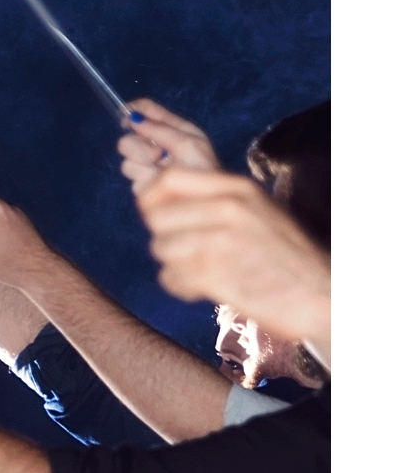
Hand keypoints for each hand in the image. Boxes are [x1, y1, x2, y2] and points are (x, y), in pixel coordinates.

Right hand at [117, 99, 221, 188]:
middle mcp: (158, 144)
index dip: (133, 110)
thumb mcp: (187, 143)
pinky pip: (131, 175)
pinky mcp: (142, 181)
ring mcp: (149, 164)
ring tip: (161, 171)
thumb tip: (135, 119)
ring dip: (143, 164)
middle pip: (129, 136)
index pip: (148, 111)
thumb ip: (160, 129)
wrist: (201, 200)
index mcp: (173, 129)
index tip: (125, 115)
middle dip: (138, 146)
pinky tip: (157, 181)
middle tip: (158, 155)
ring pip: (127, 158)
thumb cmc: (202, 170)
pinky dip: (144, 177)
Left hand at [136, 167, 330, 349]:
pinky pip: (170, 277)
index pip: (169, 177)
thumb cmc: (286, 258)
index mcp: (238, 188)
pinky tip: (206, 289)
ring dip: (175, 265)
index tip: (157, 216)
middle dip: (165, 237)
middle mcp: (228, 208)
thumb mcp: (257, 211)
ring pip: (161, 247)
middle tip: (188, 253)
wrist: (321, 295)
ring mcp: (221, 240)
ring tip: (203, 272)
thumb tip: (162, 203)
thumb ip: (214, 201)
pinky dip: (183, 287)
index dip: (151, 197)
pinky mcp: (214, 274)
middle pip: (157, 215)